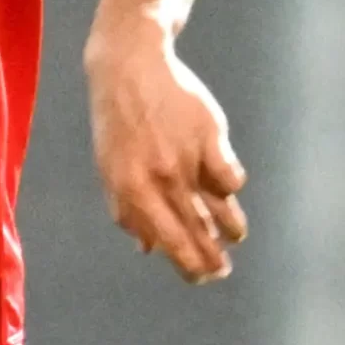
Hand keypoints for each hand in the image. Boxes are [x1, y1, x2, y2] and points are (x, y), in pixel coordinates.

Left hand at [87, 29, 247, 282]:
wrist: (128, 67)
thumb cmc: (118, 122)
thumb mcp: (111, 166)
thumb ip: (126, 208)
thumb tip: (147, 249)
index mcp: (131, 189)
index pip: (168, 241)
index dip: (188, 265)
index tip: (200, 277)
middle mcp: (161, 178)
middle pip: (198, 232)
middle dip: (214, 258)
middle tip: (222, 270)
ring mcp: (187, 157)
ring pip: (222, 209)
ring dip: (231, 228)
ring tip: (233, 235)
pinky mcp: (211, 136)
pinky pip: (231, 177)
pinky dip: (231, 186)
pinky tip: (228, 188)